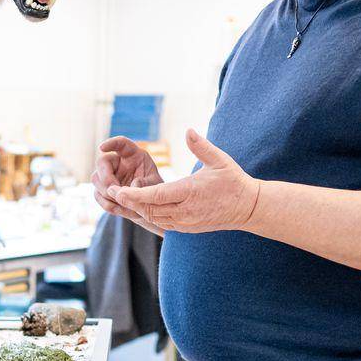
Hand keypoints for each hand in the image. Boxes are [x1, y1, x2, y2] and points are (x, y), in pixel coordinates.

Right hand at [93, 136, 163, 232]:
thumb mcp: (157, 186)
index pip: (121, 144)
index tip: (102, 148)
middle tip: (118, 192)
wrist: (150, 205)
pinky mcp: (102, 189)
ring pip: (96, 179)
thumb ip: (147, 184)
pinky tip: (122, 210)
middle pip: (102, 162)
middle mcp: (117, 162)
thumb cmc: (155, 190)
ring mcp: (107, 175)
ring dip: (108, 194)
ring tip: (126, 204)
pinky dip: (109, 205)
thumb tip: (132, 187)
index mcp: (133, 155)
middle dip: (107, 178)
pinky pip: (98, 196)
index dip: (110, 143)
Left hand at [109, 130, 260, 233]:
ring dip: (139, 210)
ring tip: (124, 198)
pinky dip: (150, 216)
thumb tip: (188, 131)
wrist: (248, 207)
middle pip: (150, 210)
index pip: (155, 196)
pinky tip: (142, 207)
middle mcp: (185, 211)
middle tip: (112, 193)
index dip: (134, 195)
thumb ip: (201, 146)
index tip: (117, 191)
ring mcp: (186, 223)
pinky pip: (163, 224)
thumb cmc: (233, 181)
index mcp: (190, 193)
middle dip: (130, 202)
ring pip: (154, 219)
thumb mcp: (219, 160)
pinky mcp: (188, 229)